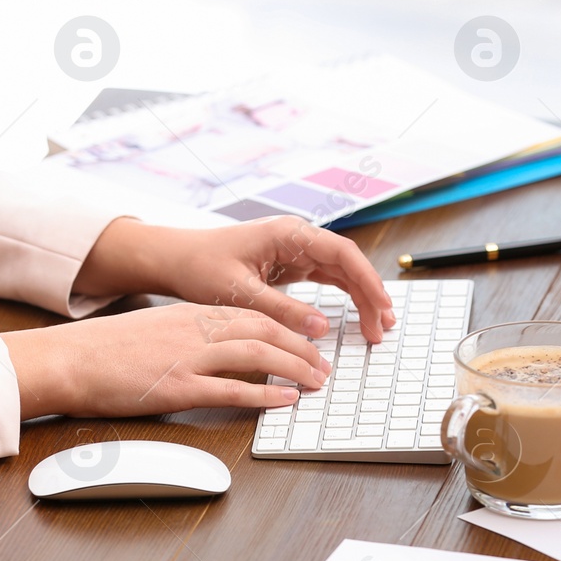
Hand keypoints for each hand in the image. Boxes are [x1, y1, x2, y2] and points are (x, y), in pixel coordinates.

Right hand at [1, 303, 329, 417]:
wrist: (68, 359)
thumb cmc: (105, 350)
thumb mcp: (155, 330)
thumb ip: (189, 336)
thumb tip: (219, 350)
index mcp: (191, 314)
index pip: (253, 313)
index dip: (288, 328)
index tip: (308, 341)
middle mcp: (196, 329)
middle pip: (265, 330)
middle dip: (302, 347)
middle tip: (324, 365)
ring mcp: (189, 357)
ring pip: (258, 354)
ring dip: (295, 368)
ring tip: (317, 382)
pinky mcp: (179, 387)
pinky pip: (232, 389)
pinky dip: (264, 394)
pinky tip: (284, 400)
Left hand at [75, 216, 394, 341]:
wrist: (177, 258)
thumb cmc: (200, 266)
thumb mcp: (238, 293)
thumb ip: (281, 310)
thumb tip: (320, 328)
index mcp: (288, 233)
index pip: (342, 253)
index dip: (367, 281)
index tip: (381, 307)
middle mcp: (298, 238)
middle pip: (348, 263)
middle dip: (371, 294)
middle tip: (384, 327)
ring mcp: (296, 251)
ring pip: (342, 273)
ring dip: (362, 298)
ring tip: (378, 327)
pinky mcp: (291, 266)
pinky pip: (328, 280)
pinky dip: (344, 299)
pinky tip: (357, 317)